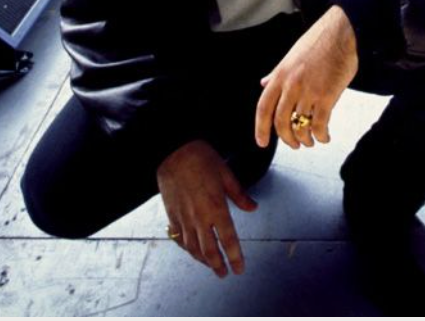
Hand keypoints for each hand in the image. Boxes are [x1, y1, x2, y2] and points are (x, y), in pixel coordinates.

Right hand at [157, 140, 256, 276]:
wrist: (173, 151)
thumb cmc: (201, 159)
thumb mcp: (226, 174)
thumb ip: (239, 195)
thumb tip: (253, 208)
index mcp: (216, 208)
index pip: (228, 241)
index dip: (234, 258)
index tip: (239, 269)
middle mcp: (199, 217)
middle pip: (209, 251)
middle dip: (218, 266)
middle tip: (225, 274)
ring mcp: (184, 218)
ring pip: (193, 248)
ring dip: (203, 261)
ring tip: (211, 266)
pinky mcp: (172, 214)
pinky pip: (179, 238)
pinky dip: (187, 248)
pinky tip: (192, 250)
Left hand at [255, 5, 357, 149]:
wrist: (341, 33)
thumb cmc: (318, 42)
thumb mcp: (290, 56)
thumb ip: (277, 73)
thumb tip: (264, 83)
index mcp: (280, 75)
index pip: (263, 108)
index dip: (261, 128)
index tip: (262, 143)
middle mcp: (291, 85)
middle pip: (281, 122)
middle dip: (287, 139)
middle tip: (294, 145)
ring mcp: (309, 91)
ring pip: (301, 126)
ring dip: (305, 139)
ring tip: (310, 141)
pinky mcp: (327, 96)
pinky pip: (319, 124)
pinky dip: (321, 135)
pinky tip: (325, 137)